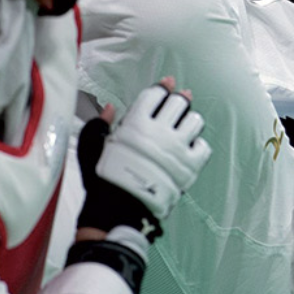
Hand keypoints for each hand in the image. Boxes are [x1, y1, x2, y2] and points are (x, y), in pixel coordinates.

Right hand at [95, 77, 211, 220]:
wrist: (116, 210)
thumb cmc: (101, 179)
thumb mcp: (91, 147)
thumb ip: (99, 124)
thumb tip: (112, 108)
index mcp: (135, 124)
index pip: (155, 95)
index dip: (162, 87)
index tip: (167, 83)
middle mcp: (159, 133)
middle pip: (179, 103)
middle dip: (178, 100)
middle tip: (177, 102)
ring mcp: (176, 150)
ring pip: (195, 121)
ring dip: (189, 120)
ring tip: (183, 125)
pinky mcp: (188, 168)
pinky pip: (203, 147)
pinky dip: (197, 144)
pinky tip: (188, 146)